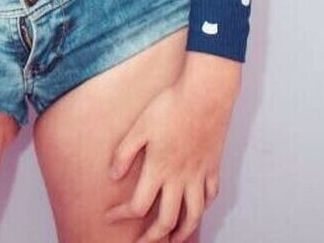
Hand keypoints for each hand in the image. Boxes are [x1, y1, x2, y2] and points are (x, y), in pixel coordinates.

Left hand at [103, 74, 237, 242]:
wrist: (205, 94)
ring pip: (194, 215)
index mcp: (159, 169)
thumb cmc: (170, 106)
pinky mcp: (213, 166)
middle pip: (167, 221)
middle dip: (153, 238)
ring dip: (183, 232)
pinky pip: (211, 196)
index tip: (110, 216)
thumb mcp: (139, 126)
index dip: (122, 215)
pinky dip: (204, 207)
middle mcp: (180, 178)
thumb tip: (113, 176)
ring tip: (173, 239)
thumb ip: (124, 153)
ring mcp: (199, 175)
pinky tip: (197, 208)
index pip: (138, 206)